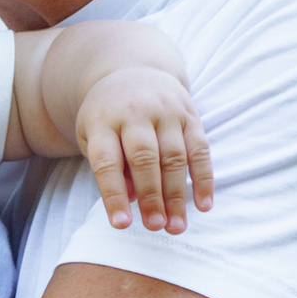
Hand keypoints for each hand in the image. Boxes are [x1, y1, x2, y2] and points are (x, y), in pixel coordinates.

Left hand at [77, 67, 213, 232]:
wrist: (132, 70)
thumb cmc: (107, 116)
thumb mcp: (93, 136)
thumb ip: (108, 168)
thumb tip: (132, 201)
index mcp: (103, 120)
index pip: (107, 161)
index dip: (114, 195)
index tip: (121, 224)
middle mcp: (135, 113)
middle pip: (144, 158)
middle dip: (151, 196)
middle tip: (155, 227)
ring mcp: (165, 111)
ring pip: (174, 156)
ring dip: (177, 195)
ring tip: (176, 226)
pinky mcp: (190, 114)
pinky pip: (200, 149)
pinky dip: (203, 179)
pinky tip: (203, 205)